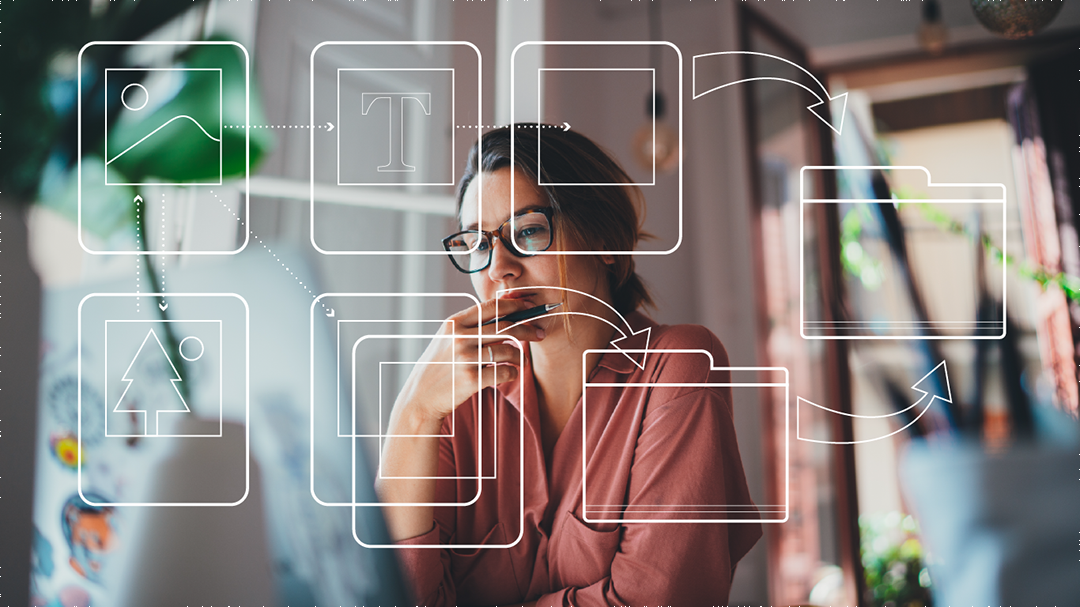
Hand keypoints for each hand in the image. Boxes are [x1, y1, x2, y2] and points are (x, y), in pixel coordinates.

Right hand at [391, 297, 543, 426]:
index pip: (491, 307)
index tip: (531, 306)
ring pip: (508, 351)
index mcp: (454, 323)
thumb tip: (506, 312)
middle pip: (505, 327)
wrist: (421, 396)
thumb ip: (471, 325)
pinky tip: (509, 374)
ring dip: (519, 356)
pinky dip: (512, 373)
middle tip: (540, 333)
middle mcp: (459, 338)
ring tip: (519, 360)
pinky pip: (504, 372)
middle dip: (528, 329)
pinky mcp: (471, 379)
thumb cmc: (439, 365)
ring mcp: (465, 358)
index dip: (515, 304)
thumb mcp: (448, 338)